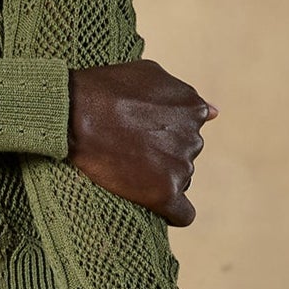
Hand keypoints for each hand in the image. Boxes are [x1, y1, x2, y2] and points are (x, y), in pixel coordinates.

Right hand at [66, 59, 217, 225]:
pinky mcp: (164, 193)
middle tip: (128, 147)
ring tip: (126, 166)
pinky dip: (172, 213)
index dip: (166, 133)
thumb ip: (184, 93)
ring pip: (179, 180)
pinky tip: (155, 205)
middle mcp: (193, 138)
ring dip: (158, 176)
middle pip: (184, 156)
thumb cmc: (105, 88)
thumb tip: (214, 112)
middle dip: (162, 154)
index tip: (143, 134)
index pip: (191, 130)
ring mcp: (181, 167)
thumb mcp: (150, 73)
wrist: (73, 113)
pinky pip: (182, 214)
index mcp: (193, 109)